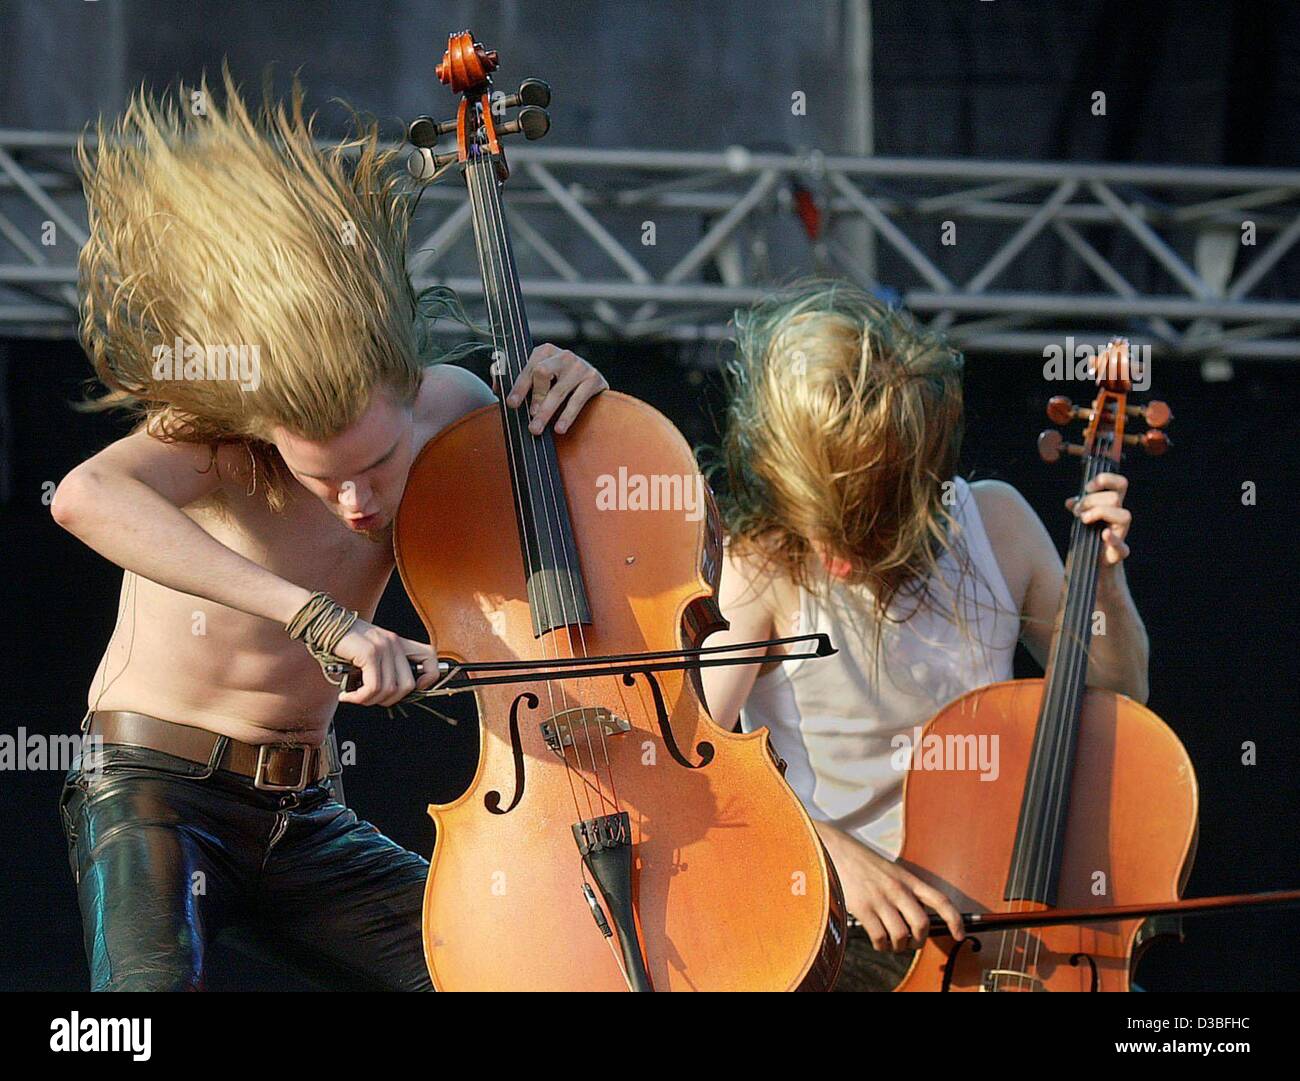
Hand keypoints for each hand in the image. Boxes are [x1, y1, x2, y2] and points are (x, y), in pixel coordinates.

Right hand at [332, 619, 439, 706]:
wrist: (321, 623)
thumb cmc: (342, 642)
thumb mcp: (370, 652)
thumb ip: (383, 667)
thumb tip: (391, 694)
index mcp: (398, 642)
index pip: (430, 657)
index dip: (428, 677)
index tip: (411, 689)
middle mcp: (394, 643)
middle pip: (408, 685)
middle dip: (388, 700)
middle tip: (370, 699)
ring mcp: (383, 647)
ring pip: (389, 690)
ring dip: (369, 700)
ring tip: (354, 696)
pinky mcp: (369, 653)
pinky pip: (373, 687)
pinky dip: (360, 698)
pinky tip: (347, 696)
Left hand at [504, 343, 607, 434]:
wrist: (592, 381)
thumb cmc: (559, 380)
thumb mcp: (539, 375)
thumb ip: (517, 379)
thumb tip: (497, 386)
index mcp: (545, 351)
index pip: (529, 368)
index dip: (518, 386)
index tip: (511, 403)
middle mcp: (563, 355)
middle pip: (542, 373)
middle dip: (534, 397)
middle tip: (529, 416)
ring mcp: (580, 366)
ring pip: (558, 391)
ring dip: (546, 412)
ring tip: (537, 428)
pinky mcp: (594, 379)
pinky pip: (577, 401)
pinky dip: (567, 416)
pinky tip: (559, 428)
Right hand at [821, 827, 963, 951]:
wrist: (835, 849)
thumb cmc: (861, 860)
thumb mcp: (890, 870)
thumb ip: (904, 888)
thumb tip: (915, 915)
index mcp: (907, 878)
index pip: (939, 900)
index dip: (954, 920)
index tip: (959, 935)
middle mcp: (897, 889)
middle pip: (921, 924)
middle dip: (920, 940)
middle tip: (913, 943)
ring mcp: (880, 898)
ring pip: (901, 934)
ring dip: (899, 945)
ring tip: (893, 944)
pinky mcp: (862, 907)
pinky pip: (879, 936)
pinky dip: (881, 945)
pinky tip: (878, 942)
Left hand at [1066, 472, 1130, 565]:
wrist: (1093, 566)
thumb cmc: (1089, 538)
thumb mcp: (1082, 519)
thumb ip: (1079, 508)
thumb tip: (1070, 502)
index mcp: (1112, 507)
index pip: (1120, 484)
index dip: (1106, 480)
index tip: (1088, 487)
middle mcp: (1119, 518)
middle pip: (1116, 498)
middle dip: (1092, 500)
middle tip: (1078, 511)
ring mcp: (1121, 534)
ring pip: (1125, 515)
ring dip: (1100, 513)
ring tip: (1083, 520)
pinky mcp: (1118, 553)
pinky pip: (1122, 546)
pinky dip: (1113, 539)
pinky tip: (1104, 534)